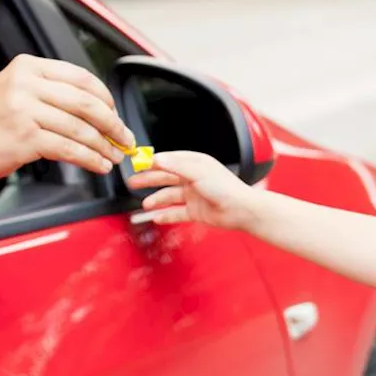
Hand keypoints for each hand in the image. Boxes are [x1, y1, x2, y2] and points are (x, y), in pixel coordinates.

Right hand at [0, 54, 135, 183]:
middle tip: (125, 138)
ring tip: (114, 156)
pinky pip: (70, 148)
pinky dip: (90, 159)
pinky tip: (98, 165)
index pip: (82, 77)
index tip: (116, 114)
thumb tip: (97, 109)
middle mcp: (26, 84)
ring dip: (104, 146)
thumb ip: (50, 93)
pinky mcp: (25, 138)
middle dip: (113, 124)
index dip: (106, 98)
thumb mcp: (13, 93)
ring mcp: (24, 110)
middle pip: (87, 103)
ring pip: (81, 128)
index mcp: (27, 67)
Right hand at [126, 151, 260, 229]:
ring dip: (156, 199)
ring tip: (145, 203)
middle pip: (166, 178)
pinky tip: (156, 217)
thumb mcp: (198, 172)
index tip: (138, 164)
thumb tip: (156, 159)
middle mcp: (194, 178)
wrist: (242, 210)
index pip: (169, 160)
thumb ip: (176, 166)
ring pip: (169, 196)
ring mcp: (194, 195)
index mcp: (195, 164)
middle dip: (149, 180)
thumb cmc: (226, 188)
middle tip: (133, 181)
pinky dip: (166, 215)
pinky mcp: (196, 211)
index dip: (153, 162)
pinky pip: (176, 213)